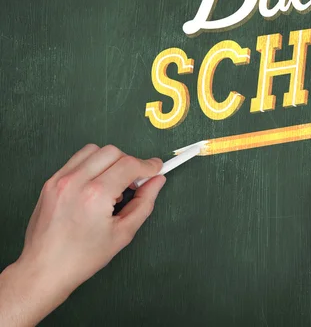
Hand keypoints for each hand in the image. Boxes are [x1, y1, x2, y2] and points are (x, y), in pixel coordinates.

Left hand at [0, 144, 164, 325]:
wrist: (43, 271)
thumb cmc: (84, 257)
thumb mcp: (123, 233)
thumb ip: (144, 203)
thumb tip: (158, 180)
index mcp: (96, 195)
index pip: (129, 164)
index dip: (147, 165)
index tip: (157, 169)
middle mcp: (76, 181)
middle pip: (113, 152)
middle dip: (129, 163)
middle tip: (133, 182)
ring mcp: (60, 179)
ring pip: (94, 150)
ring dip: (109, 161)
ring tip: (111, 184)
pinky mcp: (50, 182)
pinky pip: (77, 160)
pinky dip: (92, 165)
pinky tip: (94, 185)